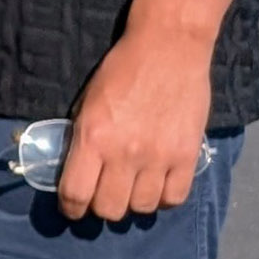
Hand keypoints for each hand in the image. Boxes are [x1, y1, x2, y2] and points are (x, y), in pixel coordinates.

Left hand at [59, 23, 212, 222]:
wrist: (168, 49)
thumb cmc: (121, 70)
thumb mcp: (87, 103)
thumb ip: (82, 139)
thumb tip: (76, 172)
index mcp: (93, 138)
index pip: (75, 194)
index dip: (70, 208)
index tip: (72, 209)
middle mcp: (125, 153)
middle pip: (109, 209)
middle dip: (101, 207)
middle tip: (104, 194)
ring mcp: (159, 157)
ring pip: (142, 208)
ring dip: (134, 202)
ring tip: (132, 187)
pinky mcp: (188, 155)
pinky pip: (175, 198)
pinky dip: (164, 198)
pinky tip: (158, 184)